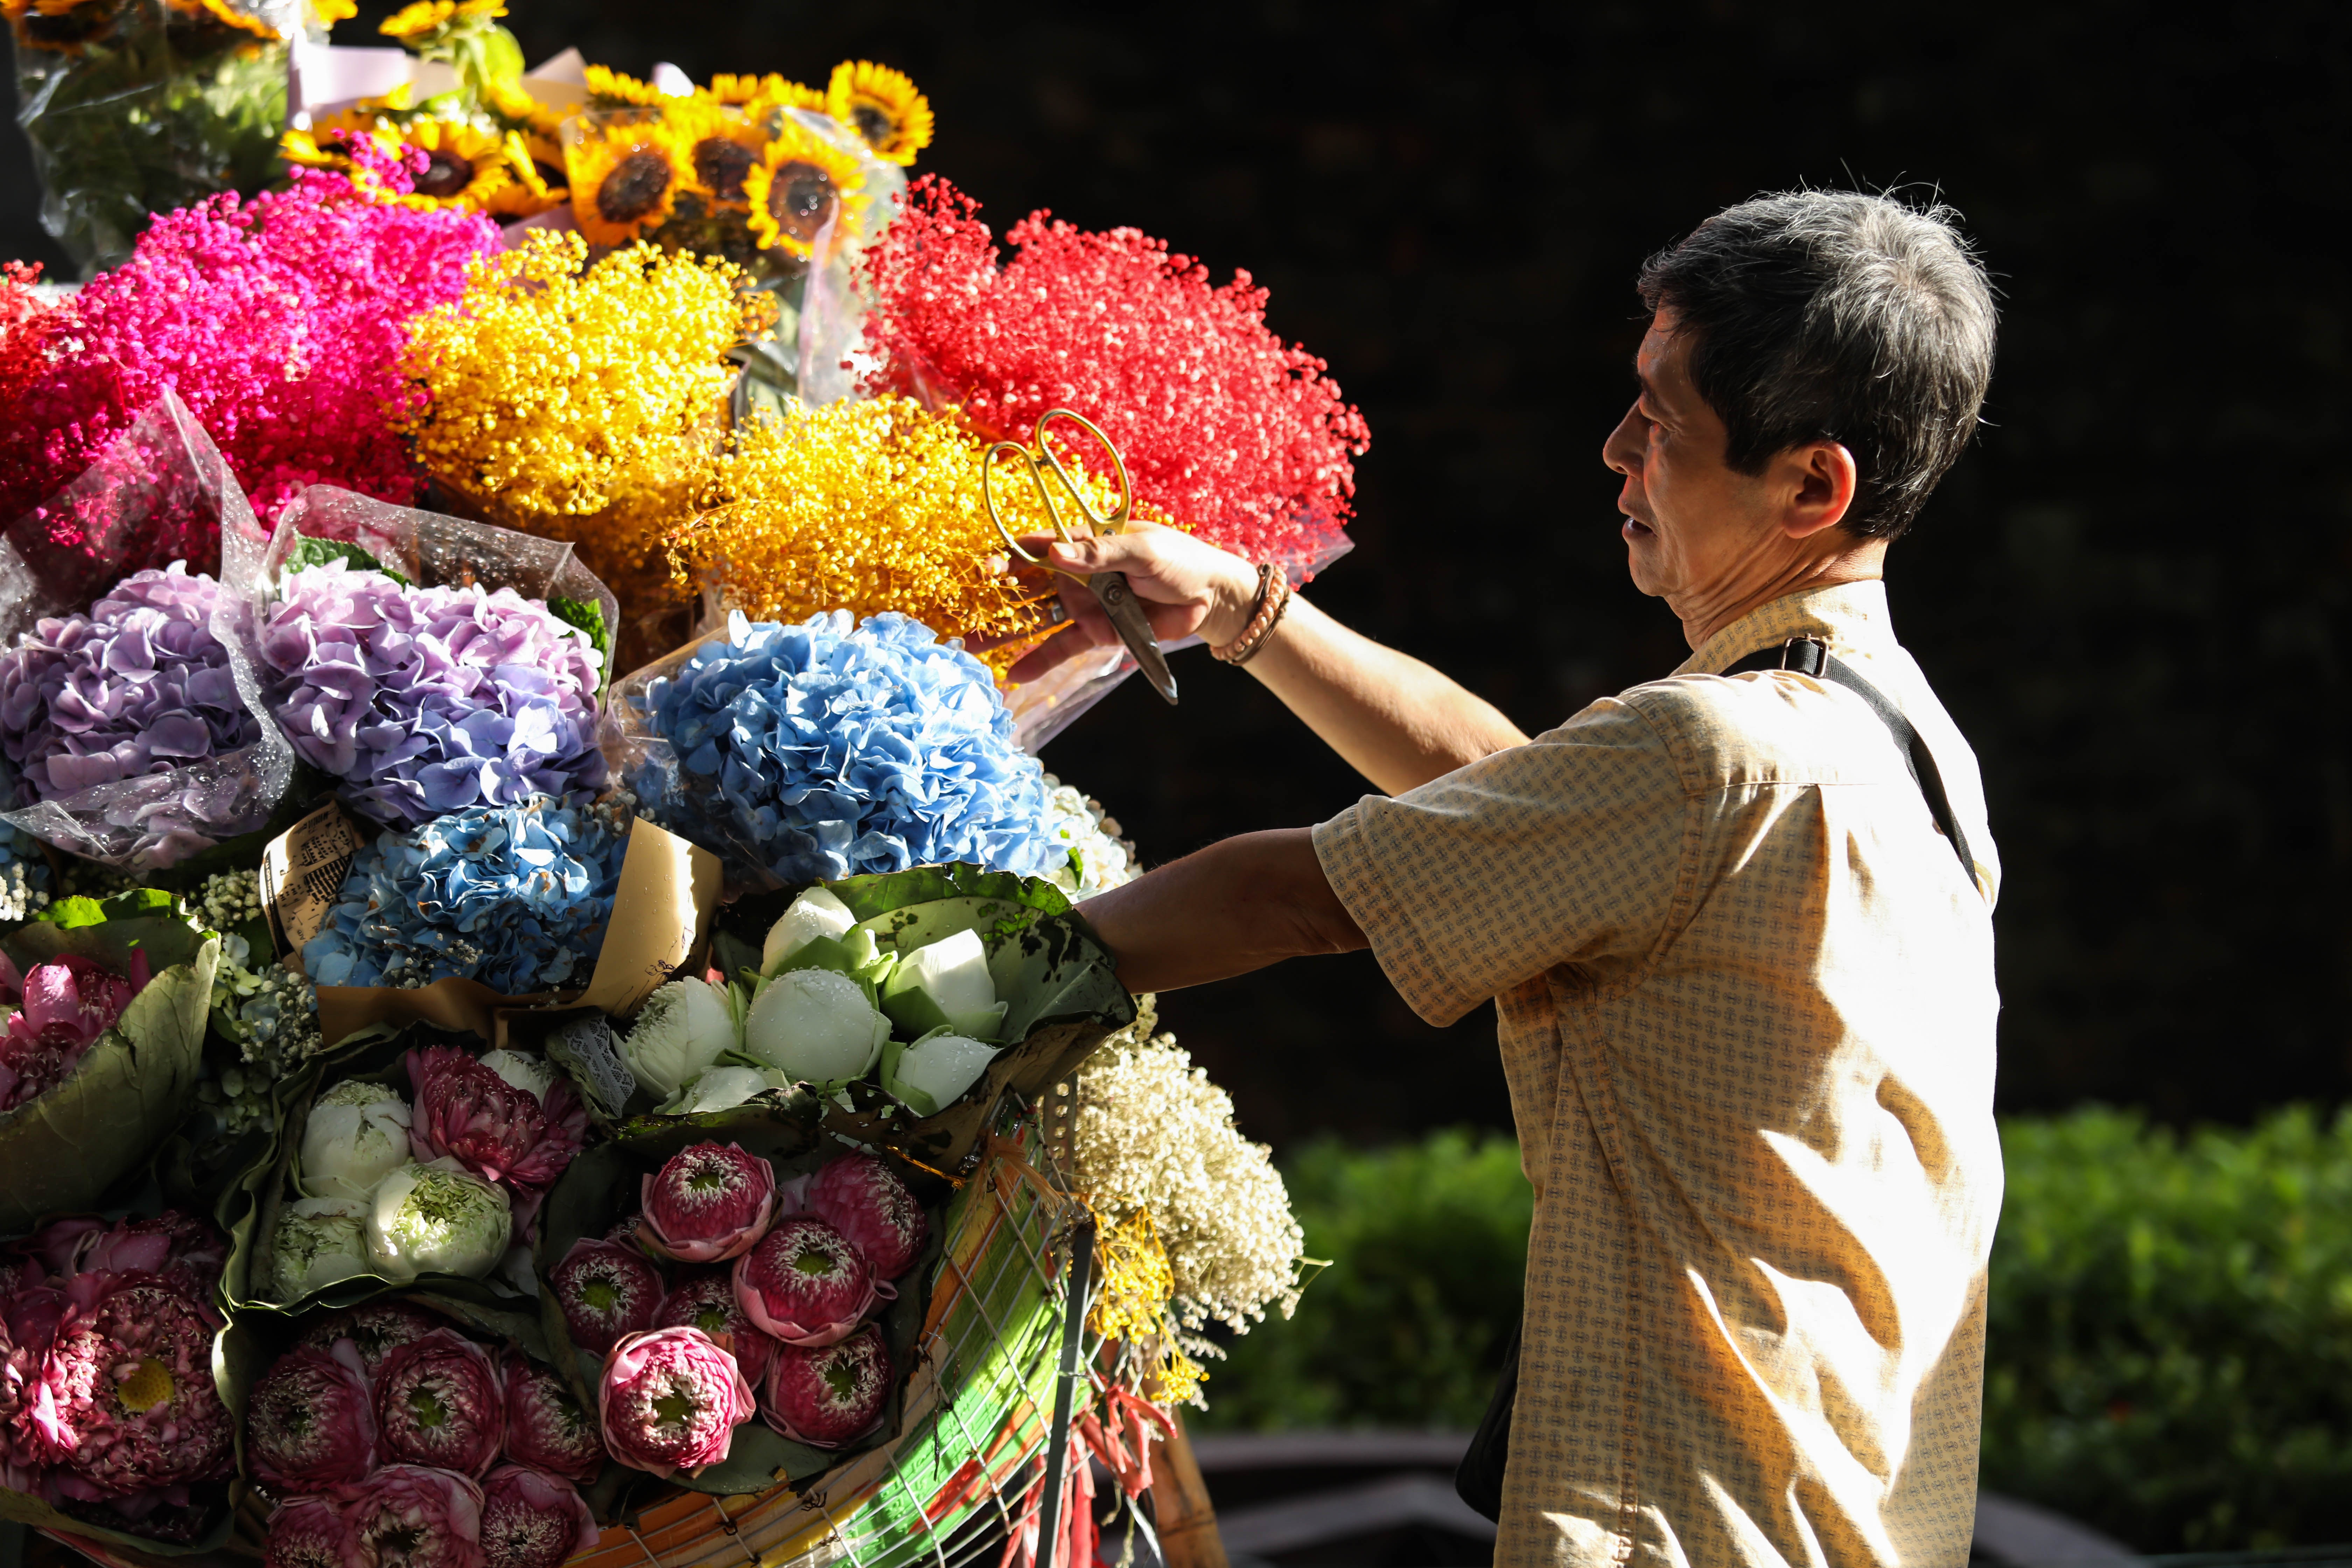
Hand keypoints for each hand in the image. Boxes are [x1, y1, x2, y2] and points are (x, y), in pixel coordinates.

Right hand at [981, 521, 1261, 682]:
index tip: (986, 567)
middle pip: (1027, 585)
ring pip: (1036, 619)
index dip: (1009, 554)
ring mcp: (1084, 605)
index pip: (1039, 546)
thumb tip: (1055, 551)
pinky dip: (1038, 661)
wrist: (1210, 598)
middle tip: (961, 612)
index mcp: (1086, 543)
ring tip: (972, 647)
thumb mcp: (1142, 551)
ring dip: (1005, 633)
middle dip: (994, 598)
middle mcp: (1077, 574)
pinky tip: (1014, 674)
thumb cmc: (1180, 561)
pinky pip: (1062, 648)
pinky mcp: (1096, 634)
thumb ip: (1099, 553)